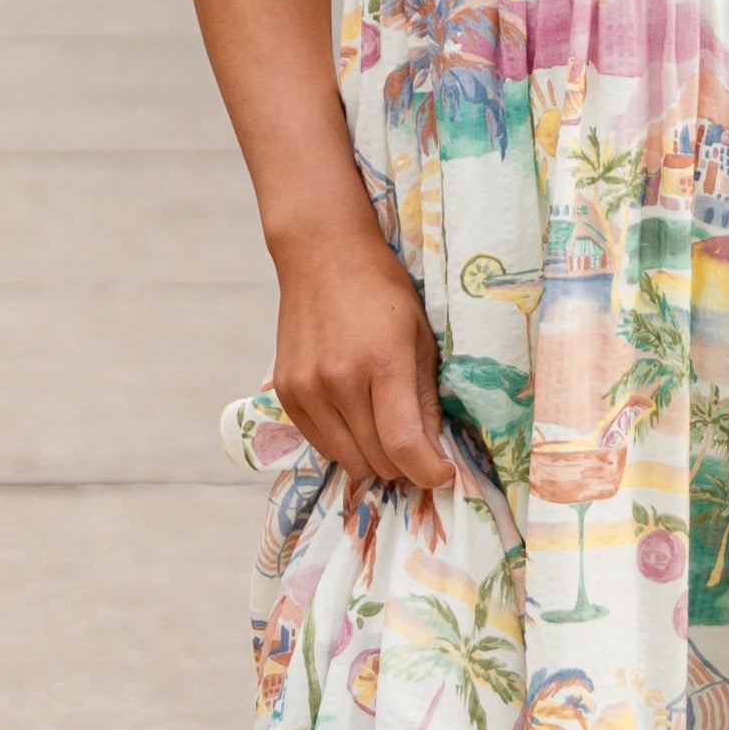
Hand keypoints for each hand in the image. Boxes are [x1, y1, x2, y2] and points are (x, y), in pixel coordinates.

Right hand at [271, 228, 453, 491]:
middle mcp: (339, 381)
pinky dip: (345, 444)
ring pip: (348, 460)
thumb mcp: (421, 339)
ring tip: (387, 433)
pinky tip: (358, 420)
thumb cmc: (383, 293)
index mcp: (383, 363)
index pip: (403, 445)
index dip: (428, 472)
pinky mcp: (286, 393)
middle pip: (377, 460)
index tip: (443, 473)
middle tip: (418, 449)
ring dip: (374, 459)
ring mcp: (307, 389)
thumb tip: (435, 453)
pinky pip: (321, 444)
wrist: (322, 256)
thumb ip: (427, 399)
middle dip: (405, 465)